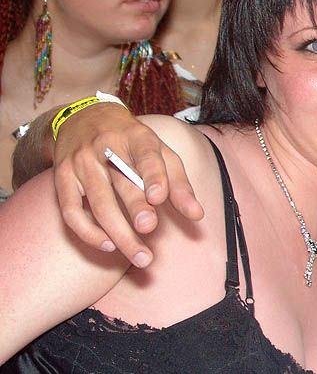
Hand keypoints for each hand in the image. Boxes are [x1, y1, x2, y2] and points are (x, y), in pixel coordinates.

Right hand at [52, 103, 203, 266]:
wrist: (84, 117)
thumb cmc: (132, 141)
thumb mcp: (160, 152)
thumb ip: (179, 183)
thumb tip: (197, 215)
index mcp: (136, 136)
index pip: (146, 155)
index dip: (152, 175)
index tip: (159, 197)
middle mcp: (106, 147)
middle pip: (122, 182)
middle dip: (136, 207)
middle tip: (149, 229)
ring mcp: (81, 162)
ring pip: (98, 202)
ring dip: (118, 232)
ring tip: (140, 256)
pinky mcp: (62, 177)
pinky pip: (71, 210)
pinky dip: (88, 231)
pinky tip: (108, 245)